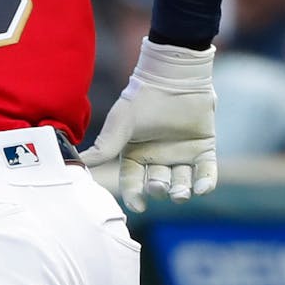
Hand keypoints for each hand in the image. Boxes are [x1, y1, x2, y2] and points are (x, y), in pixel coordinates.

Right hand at [80, 38, 218, 211]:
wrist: (173, 78)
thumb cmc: (142, 99)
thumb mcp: (120, 125)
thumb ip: (104, 148)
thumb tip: (78, 163)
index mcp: (136, 153)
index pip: (133, 180)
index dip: (134, 195)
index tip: (138, 206)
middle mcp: (158, 157)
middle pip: (158, 184)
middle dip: (159, 189)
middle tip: (158, 186)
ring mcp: (182, 153)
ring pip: (182, 182)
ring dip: (181, 191)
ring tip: (179, 194)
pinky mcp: (204, 148)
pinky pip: (207, 172)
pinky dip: (205, 183)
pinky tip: (202, 189)